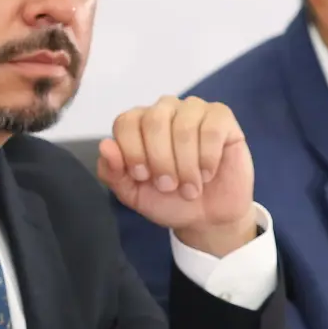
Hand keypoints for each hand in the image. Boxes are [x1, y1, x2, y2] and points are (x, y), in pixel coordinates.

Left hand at [99, 96, 255, 255]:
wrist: (207, 218)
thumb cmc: (169, 201)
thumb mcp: (133, 194)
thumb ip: (113, 172)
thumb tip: (105, 146)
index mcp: (138, 124)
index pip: (126, 122)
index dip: (132, 151)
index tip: (142, 177)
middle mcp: (165, 110)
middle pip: (154, 120)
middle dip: (160, 160)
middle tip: (169, 186)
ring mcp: (194, 110)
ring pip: (184, 126)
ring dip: (186, 165)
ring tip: (191, 187)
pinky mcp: (222, 118)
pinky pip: (212, 128)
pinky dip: (208, 158)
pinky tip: (208, 173)